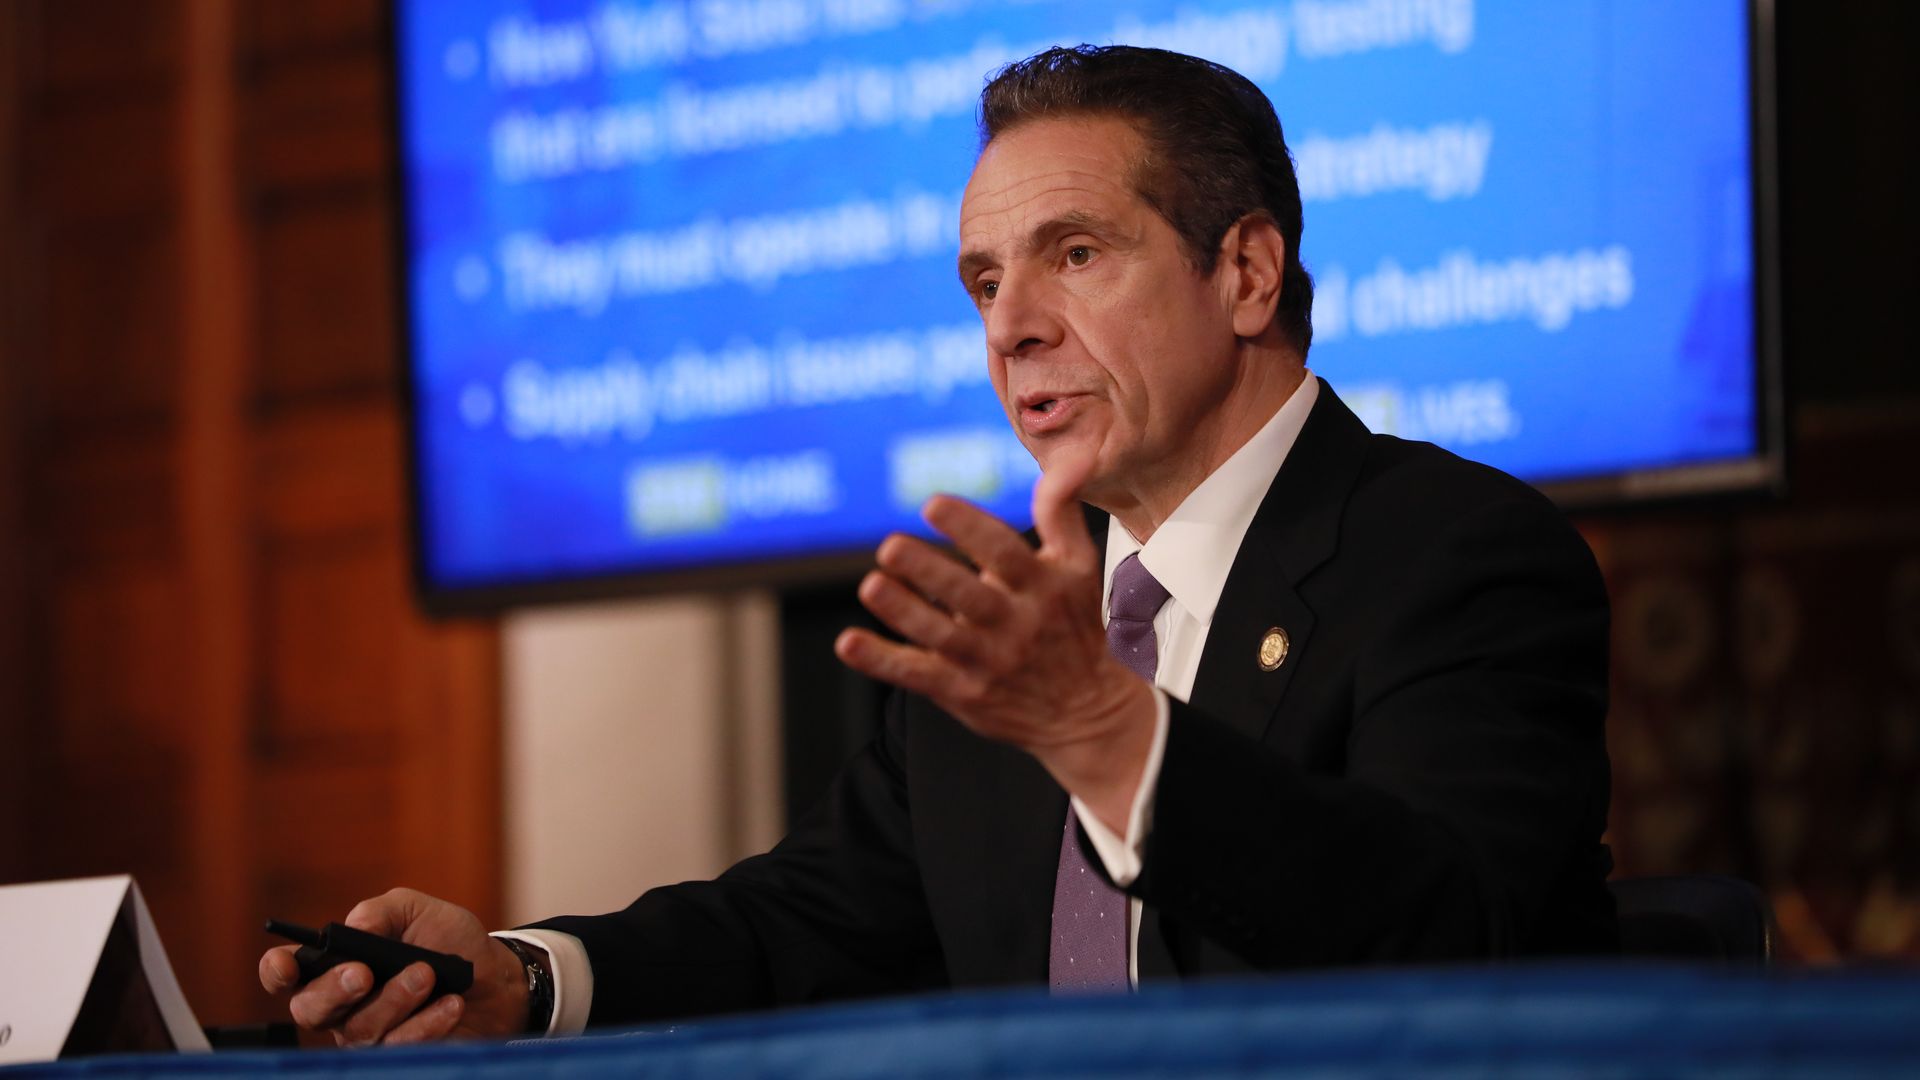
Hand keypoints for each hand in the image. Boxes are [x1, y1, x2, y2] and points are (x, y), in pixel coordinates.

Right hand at [258, 888, 530, 1046]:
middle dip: (333, 990)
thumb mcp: (419, 912)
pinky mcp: (399, 1057)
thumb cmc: (451, 942)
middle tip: (364, 973)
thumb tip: (354, 924)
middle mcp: (343, 1006)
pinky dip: (425, 1023)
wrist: (499, 979)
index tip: (286, 963)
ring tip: (428, 974)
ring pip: (358, 1029)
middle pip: (309, 1011)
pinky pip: (397, 1048)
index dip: (278, 971)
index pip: (287, 974)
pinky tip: (450, 1004)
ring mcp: (369, 1036)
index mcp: (336, 965)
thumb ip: (383, 911)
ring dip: (394, 999)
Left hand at [835, 447, 1157, 831]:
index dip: (967, 526)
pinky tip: (850, 642)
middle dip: (927, 571)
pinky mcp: (964, 692)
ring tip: (872, 585)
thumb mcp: (1081, 567)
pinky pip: (917, 675)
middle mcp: (1014, 624)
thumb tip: (1065, 460)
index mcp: (1041, 587)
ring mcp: (987, 661)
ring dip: (902, 611)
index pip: (1003, 551)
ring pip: (939, 635)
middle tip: (889, 546)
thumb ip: (1061, 512)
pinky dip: (882, 661)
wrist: (1090, 713)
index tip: (933, 504)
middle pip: (966, 595)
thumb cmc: (1077, 628)